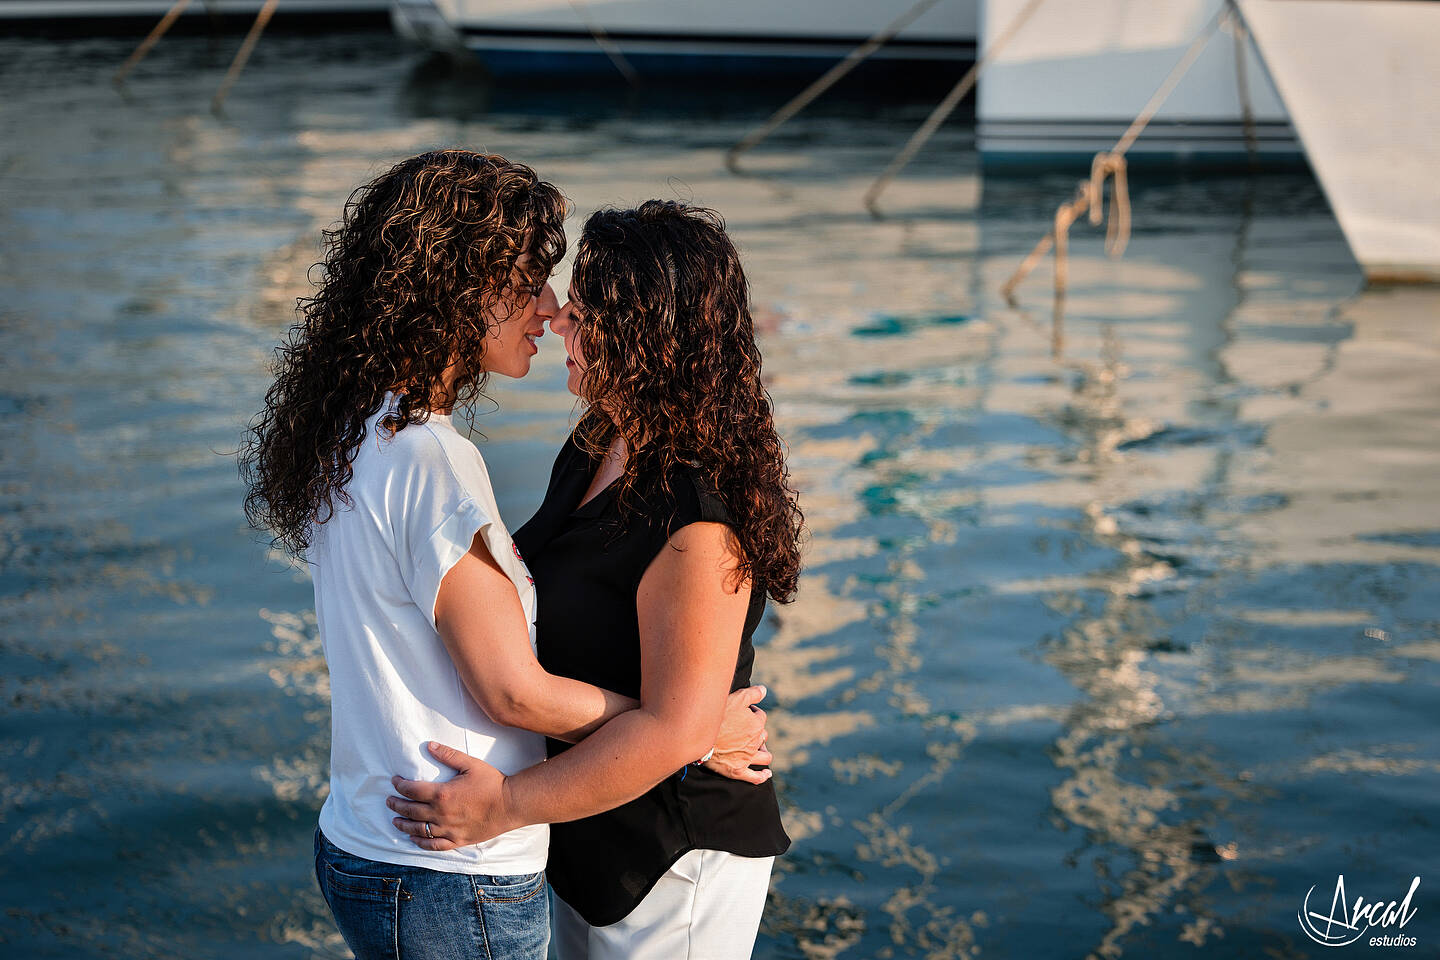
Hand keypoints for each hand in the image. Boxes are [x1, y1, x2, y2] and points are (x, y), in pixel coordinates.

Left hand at [386, 742, 517, 849]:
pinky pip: (433, 845)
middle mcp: (441, 814)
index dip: (400, 785)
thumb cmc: (492, 782)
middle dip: (396, 804)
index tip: (395, 781)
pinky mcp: (457, 840)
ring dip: (403, 825)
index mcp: (442, 794)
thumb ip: (448, 755)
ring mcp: (448, 829)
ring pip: (418, 830)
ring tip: (395, 820)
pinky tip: (414, 839)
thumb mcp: (470, 764)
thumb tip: (429, 745)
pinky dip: (420, 843)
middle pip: (410, 811)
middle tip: (389, 800)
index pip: (412, 790)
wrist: (510, 804)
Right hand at [702, 684, 772, 784]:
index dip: (752, 712)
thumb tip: (764, 690)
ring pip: (764, 756)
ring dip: (763, 751)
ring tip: (757, 749)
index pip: (760, 716)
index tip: (740, 712)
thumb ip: (752, 694)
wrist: (698, 735)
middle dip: (756, 731)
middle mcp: (755, 741)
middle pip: (762, 735)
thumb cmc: (717, 715)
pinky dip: (762, 776)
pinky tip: (766, 773)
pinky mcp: (738, 770)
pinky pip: (755, 777)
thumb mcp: (736, 698)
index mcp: (756, 724)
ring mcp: (747, 757)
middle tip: (743, 729)